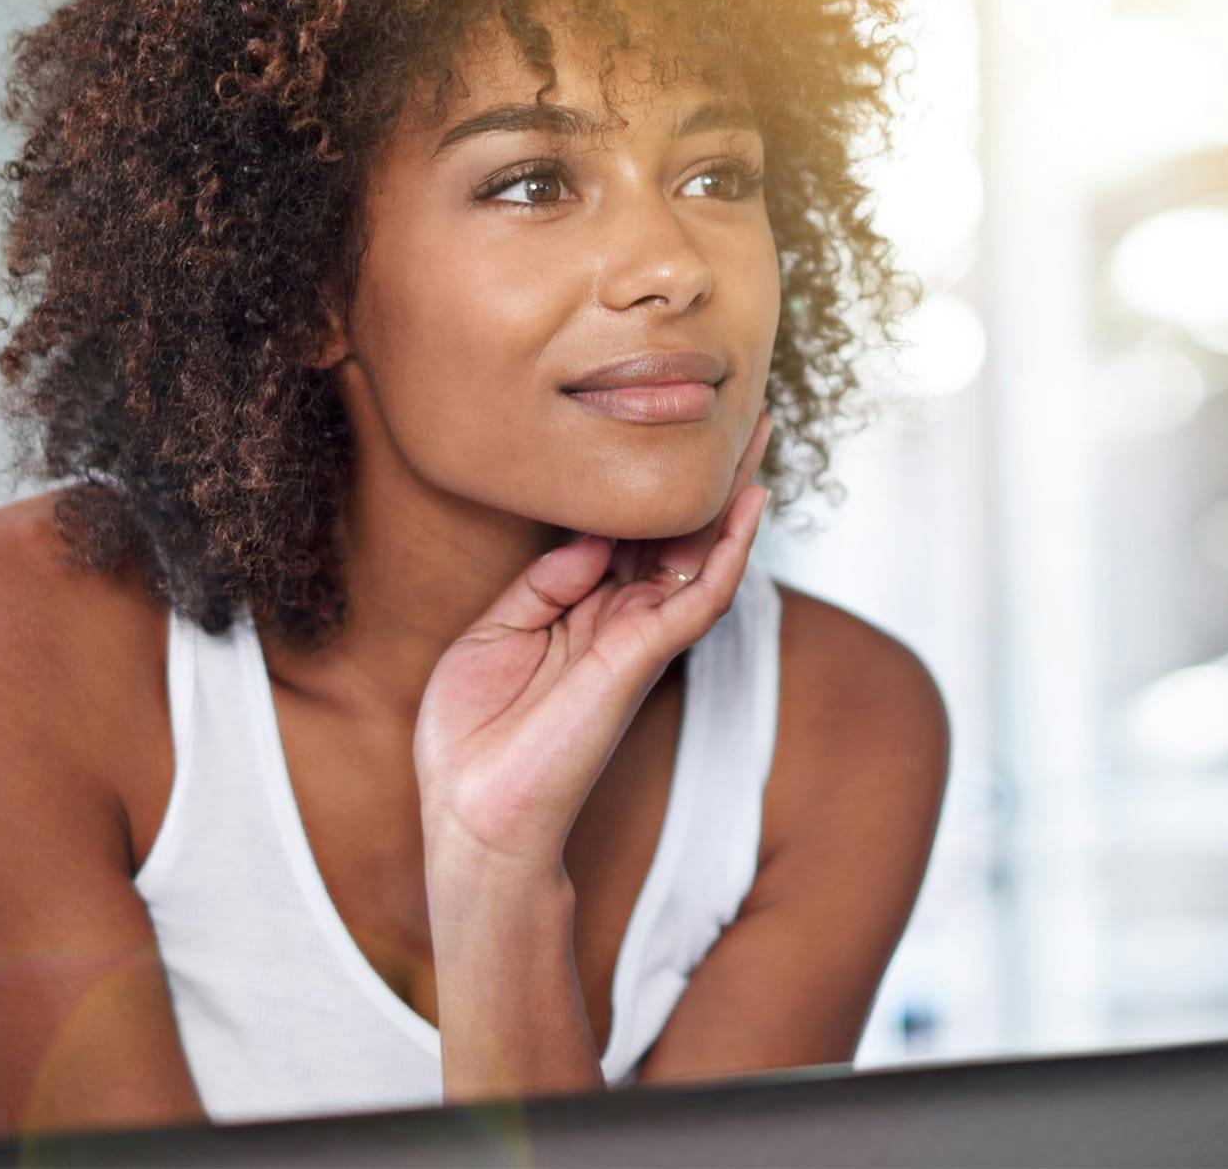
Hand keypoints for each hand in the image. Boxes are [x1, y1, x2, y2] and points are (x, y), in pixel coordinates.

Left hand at [412, 406, 774, 878]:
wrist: (470, 812)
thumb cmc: (472, 736)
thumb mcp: (492, 636)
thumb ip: (544, 584)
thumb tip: (591, 537)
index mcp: (579, 612)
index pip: (625, 535)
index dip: (643, 485)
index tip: (657, 426)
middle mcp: (617, 620)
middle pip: (674, 535)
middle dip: (704, 479)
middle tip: (737, 414)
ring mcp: (635, 639)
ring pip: (700, 557)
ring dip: (730, 497)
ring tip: (757, 437)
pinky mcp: (640, 659)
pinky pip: (698, 598)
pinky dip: (728, 550)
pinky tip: (748, 505)